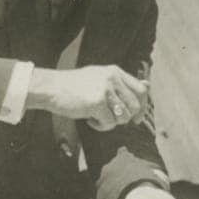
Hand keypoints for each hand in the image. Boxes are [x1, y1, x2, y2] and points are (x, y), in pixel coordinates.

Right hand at [27, 64, 148, 130]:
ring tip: (96, 117)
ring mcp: (105, 89)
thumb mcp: (100, 77)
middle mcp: (113, 78)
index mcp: (115, 71)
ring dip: (111, 122)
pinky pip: (110, 123)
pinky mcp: (97, 102)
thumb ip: (122, 83)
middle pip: (134, 106)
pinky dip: (100, 126)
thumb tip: (148, 86)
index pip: (141, 89)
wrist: (50, 88)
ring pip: (123, 117)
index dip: (142, 106)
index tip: (136, 118)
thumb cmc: (74, 86)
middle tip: (111, 120)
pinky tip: (89, 120)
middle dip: (126, 118)